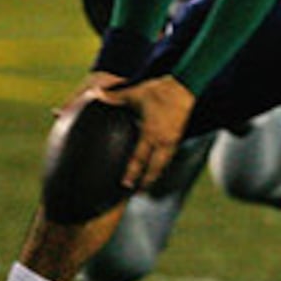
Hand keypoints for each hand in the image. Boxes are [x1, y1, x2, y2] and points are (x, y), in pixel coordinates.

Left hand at [95, 75, 195, 190]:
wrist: (184, 86)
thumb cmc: (159, 90)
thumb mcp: (135, 92)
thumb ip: (115, 96)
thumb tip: (95, 94)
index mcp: (150, 132)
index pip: (140, 158)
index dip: (133, 173)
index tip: (126, 185)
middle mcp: (162, 140)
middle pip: (155, 168)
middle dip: (146, 182)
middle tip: (137, 194)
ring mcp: (172, 140)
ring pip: (164, 164)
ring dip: (155, 176)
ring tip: (147, 187)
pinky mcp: (178, 137)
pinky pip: (169, 156)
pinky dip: (162, 165)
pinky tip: (157, 169)